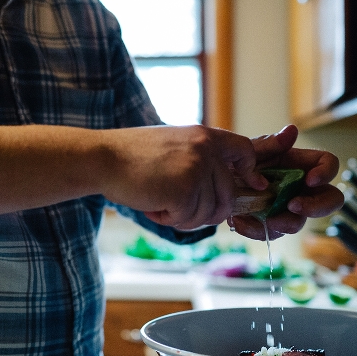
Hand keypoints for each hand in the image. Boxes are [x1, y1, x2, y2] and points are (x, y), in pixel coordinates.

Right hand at [102, 125, 267, 230]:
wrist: (103, 158)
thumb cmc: (131, 156)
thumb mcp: (174, 145)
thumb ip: (201, 158)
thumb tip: (224, 187)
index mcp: (205, 136)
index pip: (245, 150)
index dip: (250, 172)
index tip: (253, 185)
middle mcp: (206, 150)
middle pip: (228, 196)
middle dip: (207, 212)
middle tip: (178, 209)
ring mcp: (196, 169)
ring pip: (208, 213)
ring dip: (183, 216)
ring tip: (158, 201)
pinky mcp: (183, 189)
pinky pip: (188, 219)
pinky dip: (168, 219)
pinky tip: (152, 205)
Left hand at [230, 124, 343, 239]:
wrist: (215, 180)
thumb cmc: (238, 161)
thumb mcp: (250, 150)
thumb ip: (270, 144)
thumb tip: (292, 131)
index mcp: (300, 164)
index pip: (328, 164)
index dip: (326, 172)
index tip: (310, 180)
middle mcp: (300, 187)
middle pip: (330, 199)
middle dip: (317, 206)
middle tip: (294, 206)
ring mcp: (288, 208)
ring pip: (300, 222)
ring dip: (285, 223)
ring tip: (265, 219)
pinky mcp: (271, 223)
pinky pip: (272, 233)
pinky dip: (256, 229)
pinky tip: (239, 220)